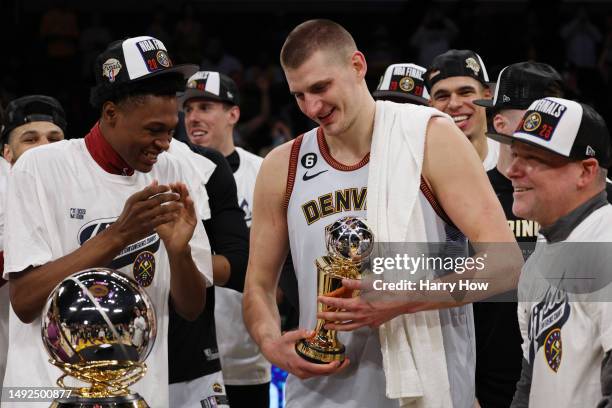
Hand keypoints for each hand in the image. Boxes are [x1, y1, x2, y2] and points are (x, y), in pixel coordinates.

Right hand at [109, 180, 181, 247]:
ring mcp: (143, 216)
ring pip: (162, 209)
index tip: (169, 187)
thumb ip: (145, 192)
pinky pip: (161, 220)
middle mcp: (138, 207)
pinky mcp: (147, 226)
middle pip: (158, 199)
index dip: (161, 188)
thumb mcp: (132, 202)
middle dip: (170, 196)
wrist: (121, 232)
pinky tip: (175, 215)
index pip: (151, 190)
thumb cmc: (128, 215)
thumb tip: (155, 182)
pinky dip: (169, 217)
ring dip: (173, 207)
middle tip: (178, 196)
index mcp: (134, 199)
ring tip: (180, 205)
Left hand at [155, 182, 197, 253]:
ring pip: (188, 202)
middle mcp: (182, 210)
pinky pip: (192, 212)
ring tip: (184, 187)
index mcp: (174, 209)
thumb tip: (149, 193)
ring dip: (186, 194)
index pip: (174, 196)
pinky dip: (191, 205)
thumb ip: (154, 205)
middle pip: (182, 197)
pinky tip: (189, 200)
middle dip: (180, 190)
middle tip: (177, 183)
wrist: (172, 244)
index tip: (169, 184)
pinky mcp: (192, 221)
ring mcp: (188, 215)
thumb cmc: (165, 232)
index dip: (173, 190)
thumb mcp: (157, 217)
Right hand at [260, 329, 349, 378]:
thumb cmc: (281, 344)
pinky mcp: (304, 373)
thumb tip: (313, 332)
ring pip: (321, 374)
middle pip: (323, 374)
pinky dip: (327, 368)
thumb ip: (301, 334)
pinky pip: (318, 373)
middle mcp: (302, 372)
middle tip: (346, 361)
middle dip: (336, 368)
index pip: (318, 369)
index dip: (330, 367)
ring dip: (333, 369)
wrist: (271, 352)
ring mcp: (303, 374)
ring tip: (343, 361)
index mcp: (299, 364)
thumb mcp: (289, 336)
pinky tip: (333, 362)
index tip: (338, 361)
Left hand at [317, 279, 432, 330]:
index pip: (338, 303)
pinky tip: (347, 325)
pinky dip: (350, 327)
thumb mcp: (371, 284)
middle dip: (327, 316)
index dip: (328, 301)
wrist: (403, 302)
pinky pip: (358, 327)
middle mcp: (361, 315)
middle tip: (318, 315)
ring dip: (336, 327)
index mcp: (359, 304)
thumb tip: (343, 282)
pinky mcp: (372, 325)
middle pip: (340, 318)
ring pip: (348, 327)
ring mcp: (367, 322)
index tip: (319, 299)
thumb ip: (355, 284)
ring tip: (328, 326)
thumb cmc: (388, 291)